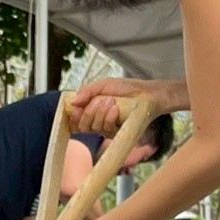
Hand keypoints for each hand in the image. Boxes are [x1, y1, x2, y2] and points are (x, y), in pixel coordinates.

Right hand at [68, 76, 185, 135]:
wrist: (147, 94)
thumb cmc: (127, 89)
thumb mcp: (104, 85)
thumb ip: (87, 91)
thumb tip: (72, 102)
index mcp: (92, 111)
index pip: (76, 120)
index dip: (73, 117)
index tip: (76, 109)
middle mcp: (98, 122)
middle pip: (83, 126)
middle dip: (88, 113)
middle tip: (99, 101)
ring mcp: (108, 129)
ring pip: (94, 128)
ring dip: (100, 113)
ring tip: (111, 101)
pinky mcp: (118, 134)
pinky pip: (107, 130)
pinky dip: (109, 118)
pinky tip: (116, 109)